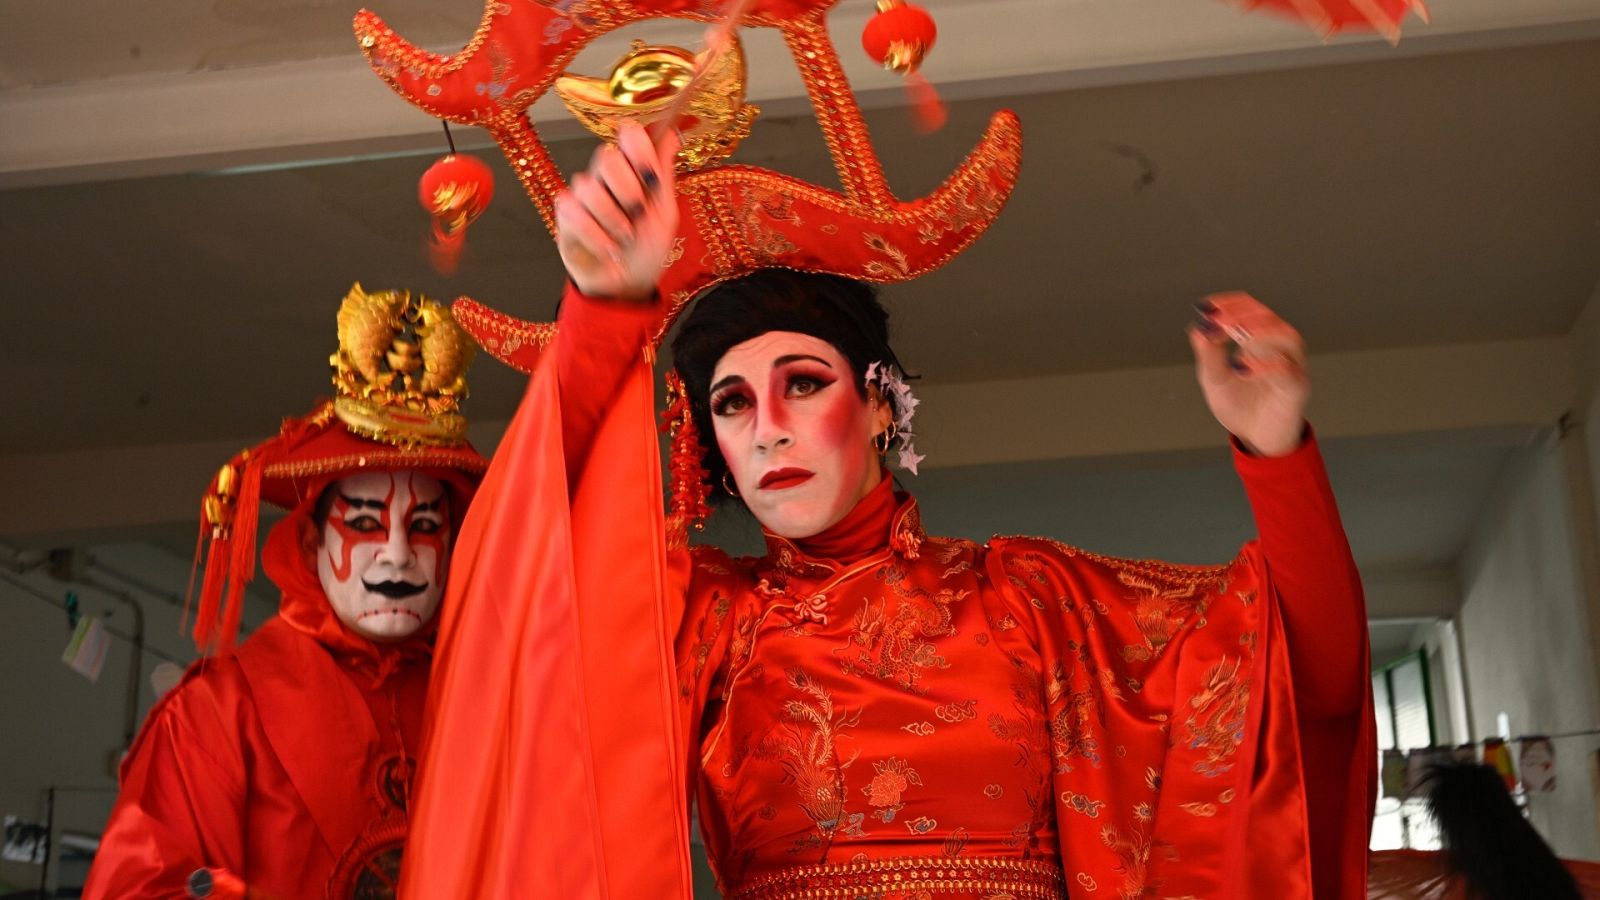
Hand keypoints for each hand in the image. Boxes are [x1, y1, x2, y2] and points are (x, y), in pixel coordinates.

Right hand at [555, 122, 680, 302]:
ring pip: (588, 186)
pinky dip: (596, 235)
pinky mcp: (565, 215)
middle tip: (638, 214)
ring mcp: (583, 194)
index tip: (650, 173)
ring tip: (624, 239)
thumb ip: (664, 174)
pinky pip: (573, 211)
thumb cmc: (647, 249)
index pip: (628, 134)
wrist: (627, 285)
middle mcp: (606, 177)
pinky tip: (608, 248)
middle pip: (606, 155)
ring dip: (613, 219)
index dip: (637, 147)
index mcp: (633, 170)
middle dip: (627, 189)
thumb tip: (671, 134)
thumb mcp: (665, 213)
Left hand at [1188, 291, 1309, 456]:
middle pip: (1269, 317)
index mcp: (1260, 340)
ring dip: (1259, 332)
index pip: (1251, 309)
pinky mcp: (1296, 388)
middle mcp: (1279, 348)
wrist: (1256, 440)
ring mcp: (1291, 366)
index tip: (1207, 306)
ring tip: (1235, 336)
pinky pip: (1287, 370)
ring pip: (1286, 336)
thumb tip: (1198, 328)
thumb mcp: (1215, 380)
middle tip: (1219, 321)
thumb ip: (1208, 355)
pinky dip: (1264, 365)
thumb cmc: (1239, 406)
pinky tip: (1241, 367)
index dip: (1231, 304)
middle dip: (1241, 316)